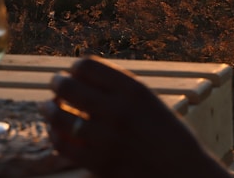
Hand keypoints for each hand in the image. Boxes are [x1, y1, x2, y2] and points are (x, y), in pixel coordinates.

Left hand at [39, 56, 227, 177]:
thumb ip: (117, 86)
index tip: (74, 72)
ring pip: (59, 117)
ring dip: (49, 109)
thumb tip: (78, 72)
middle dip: (57, 83)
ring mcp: (108, 139)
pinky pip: (63, 146)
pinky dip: (55, 137)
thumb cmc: (166, 134)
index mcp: (133, 89)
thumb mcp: (148, 100)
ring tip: (48, 107)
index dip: (75, 68)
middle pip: (68, 87)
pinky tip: (56, 133)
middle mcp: (119, 111)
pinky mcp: (100, 164)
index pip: (87, 66)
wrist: (185, 174)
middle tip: (55, 85)